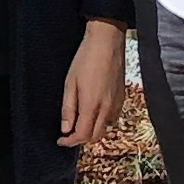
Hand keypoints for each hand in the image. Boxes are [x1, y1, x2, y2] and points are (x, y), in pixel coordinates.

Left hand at [60, 18, 126, 150]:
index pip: (82, 135)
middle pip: (95, 136)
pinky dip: (102, 123)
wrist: (107, 42)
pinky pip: (112, 119)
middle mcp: (107, 108)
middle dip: (81, 139)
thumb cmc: (86, 59)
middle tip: (68, 134)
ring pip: (105, 129)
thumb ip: (68, 108)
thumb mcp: (70, 83)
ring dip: (92, 132)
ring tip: (79, 125)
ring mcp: (117, 104)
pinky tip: (93, 114)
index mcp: (92, 105)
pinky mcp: (122, 98)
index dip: (70, 141)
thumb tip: (65, 128)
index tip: (61, 140)